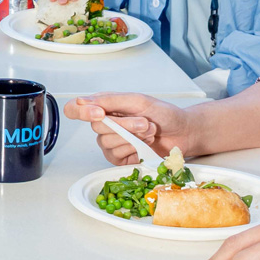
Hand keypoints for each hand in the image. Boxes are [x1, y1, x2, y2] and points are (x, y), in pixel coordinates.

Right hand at [65, 91, 198, 164]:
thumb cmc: (164, 113)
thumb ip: (109, 101)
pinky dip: (133, 149)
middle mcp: (105, 124)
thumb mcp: (137, 101)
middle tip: (145, 122)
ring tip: (149, 132)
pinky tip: (145, 145)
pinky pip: (115, 156)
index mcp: (105, 106)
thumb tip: (82, 101)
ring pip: (107, 142)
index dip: (81, 112)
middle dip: (125, 125)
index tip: (100, 113)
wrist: (183, 132)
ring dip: (133, 137)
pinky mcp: (119, 159)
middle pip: (96, 127)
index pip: (75, 109)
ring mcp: (111, 143)